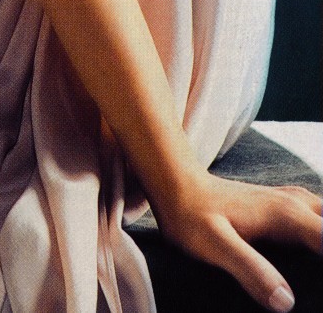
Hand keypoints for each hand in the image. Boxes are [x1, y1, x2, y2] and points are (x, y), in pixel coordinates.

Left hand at [154, 167, 322, 309]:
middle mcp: (295, 204)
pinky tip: (317, 246)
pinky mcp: (282, 204)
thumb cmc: (191, 216)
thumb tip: (287, 303)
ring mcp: (290, 201)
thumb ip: (250, 270)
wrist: (174, 183)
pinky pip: (320, 217)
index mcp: (288, 216)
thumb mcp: (215, 246)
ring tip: (321, 277)